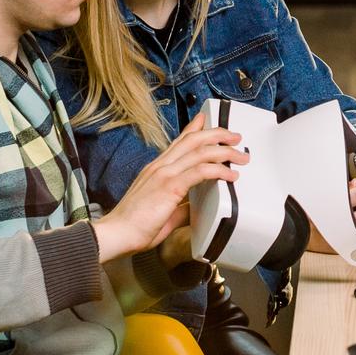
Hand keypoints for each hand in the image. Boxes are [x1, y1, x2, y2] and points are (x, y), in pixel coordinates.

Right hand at [93, 116, 246, 261]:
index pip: (178, 142)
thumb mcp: (162, 213)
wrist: (115, 234)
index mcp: (156, 169)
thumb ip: (179, 207)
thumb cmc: (133, 227)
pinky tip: (230, 175)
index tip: (205, 119)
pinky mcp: (170, 186)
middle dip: (217, 134)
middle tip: (235, 136)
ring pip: (200, 151)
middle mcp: (160, 166)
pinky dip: (219, 170)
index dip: (194, 128)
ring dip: (225, 151)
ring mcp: (164, 174)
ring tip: (240, 155)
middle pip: (193, 139)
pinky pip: (201, 171)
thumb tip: (192, 208)